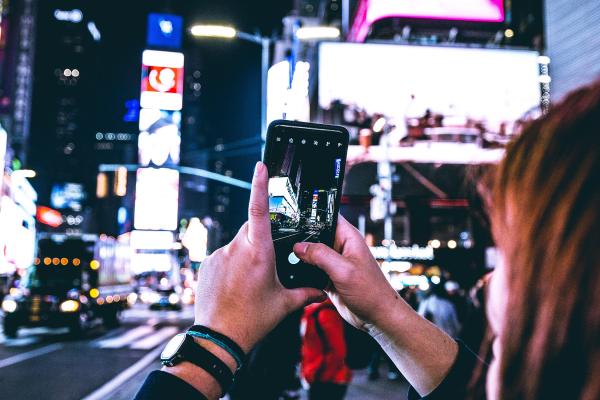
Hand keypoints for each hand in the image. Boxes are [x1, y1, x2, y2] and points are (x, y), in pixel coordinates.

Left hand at [194, 162, 325, 352]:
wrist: (219, 337)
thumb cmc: (253, 320)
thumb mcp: (284, 304)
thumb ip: (306, 292)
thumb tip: (322, 290)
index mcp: (259, 252)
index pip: (260, 210)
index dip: (260, 185)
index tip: (261, 166)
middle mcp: (236, 248)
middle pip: (251, 227)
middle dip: (262, 236)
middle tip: (268, 261)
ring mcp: (218, 255)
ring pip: (238, 243)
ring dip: (246, 254)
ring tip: (250, 282)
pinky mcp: (207, 264)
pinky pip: (224, 255)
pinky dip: (232, 264)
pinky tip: (236, 286)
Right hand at [293, 216, 402, 330]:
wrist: (377, 317)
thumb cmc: (371, 292)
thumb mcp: (344, 270)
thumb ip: (321, 255)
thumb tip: (299, 246)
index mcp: (348, 237)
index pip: (327, 217)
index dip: (311, 216)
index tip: (293, 219)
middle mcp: (340, 247)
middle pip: (315, 234)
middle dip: (301, 239)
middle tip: (285, 243)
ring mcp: (334, 262)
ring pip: (311, 253)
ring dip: (301, 257)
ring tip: (286, 259)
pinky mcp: (328, 277)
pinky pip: (311, 270)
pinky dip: (303, 272)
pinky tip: (293, 274)